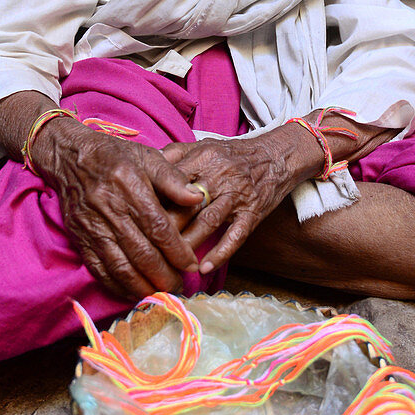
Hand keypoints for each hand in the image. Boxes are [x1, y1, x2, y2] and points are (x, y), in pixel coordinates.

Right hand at [29, 118, 204, 299]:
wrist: (70, 157)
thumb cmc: (115, 156)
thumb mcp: (148, 157)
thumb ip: (173, 179)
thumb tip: (197, 198)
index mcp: (130, 186)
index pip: (158, 227)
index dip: (176, 250)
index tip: (191, 264)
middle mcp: (110, 209)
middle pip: (141, 252)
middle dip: (163, 275)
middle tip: (180, 285)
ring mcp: (93, 227)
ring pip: (120, 266)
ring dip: (142, 286)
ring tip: (160, 294)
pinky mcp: (80, 238)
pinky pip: (99, 270)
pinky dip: (117, 286)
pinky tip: (132, 292)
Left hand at [161, 128, 308, 273]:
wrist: (276, 156)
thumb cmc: (233, 154)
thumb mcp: (203, 145)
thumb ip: (176, 153)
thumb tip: (147, 164)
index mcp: (203, 158)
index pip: (172, 180)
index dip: (154, 199)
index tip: (137, 216)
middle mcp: (218, 176)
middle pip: (186, 204)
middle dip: (167, 226)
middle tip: (148, 246)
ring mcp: (236, 196)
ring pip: (207, 221)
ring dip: (189, 243)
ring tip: (172, 262)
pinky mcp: (252, 213)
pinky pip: (235, 236)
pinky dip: (220, 253)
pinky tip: (205, 269)